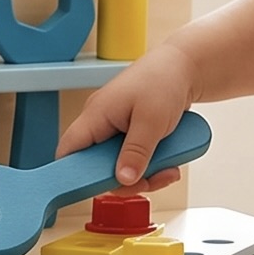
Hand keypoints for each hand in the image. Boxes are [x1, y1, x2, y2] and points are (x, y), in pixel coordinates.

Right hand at [57, 39, 195, 186]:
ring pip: (119, 167)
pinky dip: (151, 166)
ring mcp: (116, 131)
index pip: (68, 151)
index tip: (96, 189)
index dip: (73, 174)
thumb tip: (122, 180)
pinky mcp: (131, 135)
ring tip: (167, 171)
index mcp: (95, 116)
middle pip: (97, 168)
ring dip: (144, 175)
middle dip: (125, 180)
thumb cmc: (164, 79)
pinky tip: (169, 164)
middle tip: (148, 181)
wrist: (185, 65)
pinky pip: (134, 160)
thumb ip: (135, 152)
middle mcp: (101, 124)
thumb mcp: (151, 121)